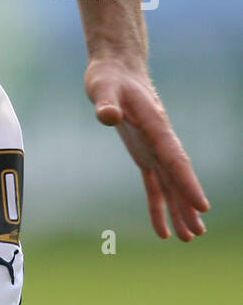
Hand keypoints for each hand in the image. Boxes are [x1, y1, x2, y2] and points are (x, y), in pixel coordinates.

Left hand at [84, 55, 209, 240]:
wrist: (116, 67)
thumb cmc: (109, 76)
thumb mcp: (102, 87)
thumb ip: (106, 102)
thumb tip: (108, 115)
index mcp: (155, 125)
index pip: (175, 158)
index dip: (188, 182)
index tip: (202, 206)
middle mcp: (160, 139)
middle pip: (177, 176)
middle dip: (186, 205)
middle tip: (197, 233)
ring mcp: (153, 147)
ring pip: (170, 183)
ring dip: (178, 209)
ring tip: (188, 237)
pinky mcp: (143, 152)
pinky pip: (153, 183)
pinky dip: (158, 205)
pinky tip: (162, 229)